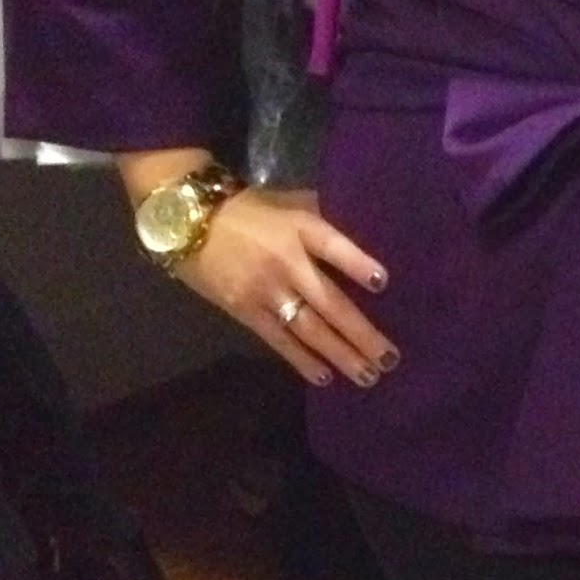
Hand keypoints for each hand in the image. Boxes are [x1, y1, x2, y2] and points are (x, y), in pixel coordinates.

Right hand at [174, 187, 399, 388]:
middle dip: (361, 333)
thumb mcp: (290, 202)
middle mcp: (287, 262)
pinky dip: (303, 360)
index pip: (334, 246)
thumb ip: (322, 219)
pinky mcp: (245, 311)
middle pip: (330, 302)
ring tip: (369, 375)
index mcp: (300, 228)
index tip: (384, 283)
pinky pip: (279, 340)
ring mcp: (266, 290)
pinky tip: (325, 377)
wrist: (189, 223)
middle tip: (390, 358)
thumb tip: (362, 234)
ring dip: (340, 354)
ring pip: (309, 329)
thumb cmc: (250, 210)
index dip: (357, 264)